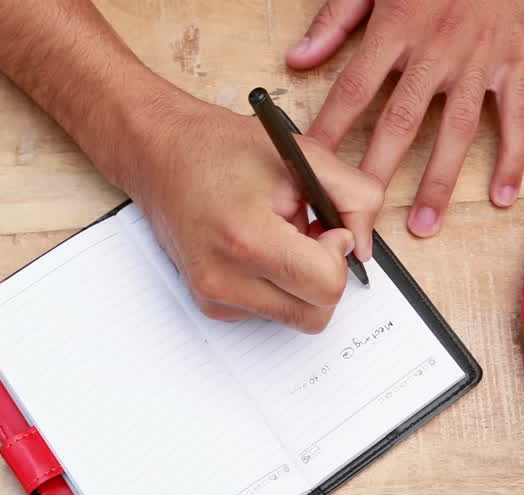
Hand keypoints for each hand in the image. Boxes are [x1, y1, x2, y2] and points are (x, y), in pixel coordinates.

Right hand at [117, 96, 383, 332]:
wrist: (160, 155)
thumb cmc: (223, 149)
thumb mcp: (304, 155)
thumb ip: (355, 197)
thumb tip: (363, 247)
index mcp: (247, 239)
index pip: (326, 287)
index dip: (338, 256)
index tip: (323, 227)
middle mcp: (224, 279)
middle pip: (315, 314)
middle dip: (324, 274)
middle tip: (307, 232)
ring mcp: (214, 298)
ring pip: (296, 316)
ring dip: (300, 281)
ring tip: (276, 234)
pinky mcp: (211, 306)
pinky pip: (271, 312)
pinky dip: (277, 285)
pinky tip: (256, 247)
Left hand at [287, 0, 523, 235]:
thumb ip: (336, 19)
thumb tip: (298, 59)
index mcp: (397, 26)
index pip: (353, 90)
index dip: (329, 132)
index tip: (309, 171)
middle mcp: (437, 49)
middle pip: (401, 121)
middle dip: (378, 172)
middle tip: (360, 216)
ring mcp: (479, 60)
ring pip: (457, 130)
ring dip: (439, 181)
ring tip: (423, 224)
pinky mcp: (515, 63)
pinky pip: (515, 117)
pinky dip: (512, 158)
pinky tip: (502, 195)